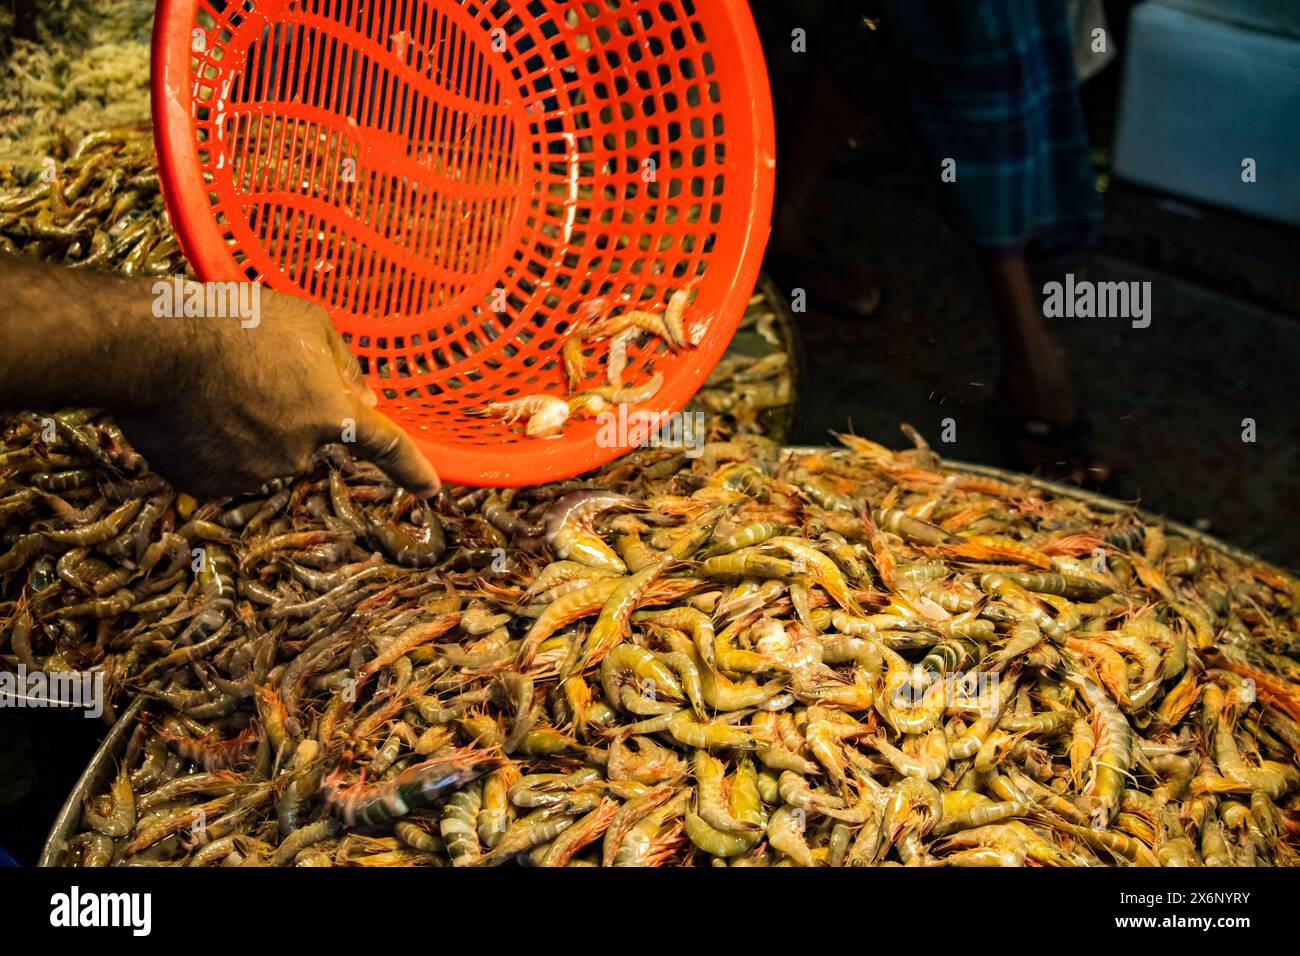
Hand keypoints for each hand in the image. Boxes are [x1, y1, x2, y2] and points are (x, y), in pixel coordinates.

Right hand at [114, 288, 439, 498]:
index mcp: (333, 413)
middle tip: (250, 374)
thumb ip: (344, 365)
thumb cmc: (236, 321)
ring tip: (214, 387)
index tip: (433, 490)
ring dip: (247, 428)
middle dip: (288, 414)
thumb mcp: (307, 322)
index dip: (413, 470)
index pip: (387, 447)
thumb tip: (367, 399)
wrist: (153, 346)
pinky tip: (191, 411)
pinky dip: (210, 444)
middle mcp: (301, 454)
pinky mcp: (209, 484)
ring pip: (263, 454)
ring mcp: (254, 474)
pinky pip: (221, 466)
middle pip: (307, 439)